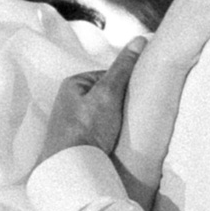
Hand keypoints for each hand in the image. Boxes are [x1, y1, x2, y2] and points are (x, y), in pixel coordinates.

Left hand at [32, 48, 139, 169]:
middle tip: (132, 116)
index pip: (109, 75)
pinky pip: (101, 133)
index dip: (127, 85)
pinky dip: (111, 137)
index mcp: (73, 84)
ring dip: (117, 123)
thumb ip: (124, 67)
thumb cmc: (87, 130)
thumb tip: (140, 39)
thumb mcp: (109, 93)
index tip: (136, 96)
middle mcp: (70, 102)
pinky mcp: (78, 142)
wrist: (72, 170)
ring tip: (123, 133)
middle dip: (121, 105)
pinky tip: (116, 144)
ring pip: (106, 116)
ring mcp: (73, 123)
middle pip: (108, 96)